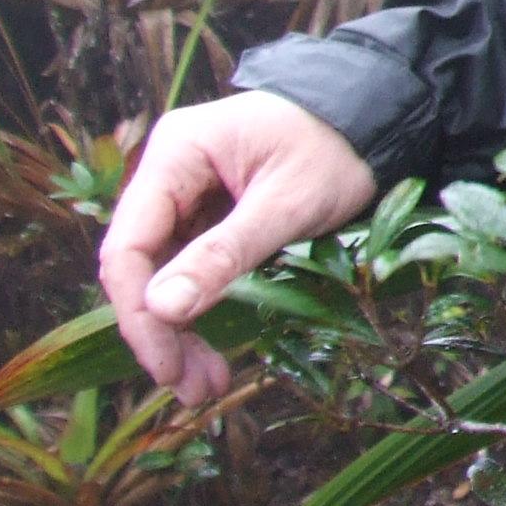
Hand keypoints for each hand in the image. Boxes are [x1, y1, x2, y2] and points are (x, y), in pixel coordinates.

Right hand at [98, 94, 377, 407]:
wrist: (376, 117)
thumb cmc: (337, 148)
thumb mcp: (289, 203)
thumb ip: (226, 253)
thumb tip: (161, 309)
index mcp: (176, 153)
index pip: (128, 245)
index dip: (140, 312)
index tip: (167, 364)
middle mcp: (169, 173)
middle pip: (141, 266)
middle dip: (161, 332)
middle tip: (193, 389)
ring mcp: (187, 196)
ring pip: (163, 275)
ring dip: (180, 331)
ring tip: (206, 385)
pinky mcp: (209, 217)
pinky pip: (191, 270)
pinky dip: (201, 311)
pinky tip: (214, 352)